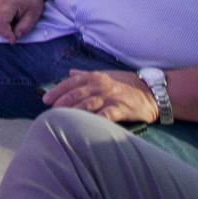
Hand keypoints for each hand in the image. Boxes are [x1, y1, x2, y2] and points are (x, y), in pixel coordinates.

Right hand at [0, 0, 46, 41]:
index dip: (6, 34)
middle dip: (2, 32)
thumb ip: (24, 27)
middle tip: (13, 32)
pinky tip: (3, 22)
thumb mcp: (33, 15)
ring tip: (10, 27)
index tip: (14, 40)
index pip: (1, 23)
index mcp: (7, 3)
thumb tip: (15, 36)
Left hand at [42, 70, 158, 123]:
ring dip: (73, 111)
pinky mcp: (121, 108)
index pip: (71, 83)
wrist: (152, 92)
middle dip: (61, 103)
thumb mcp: (105, 75)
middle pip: (76, 94)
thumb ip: (86, 75)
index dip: (57, 91)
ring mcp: (111, 97)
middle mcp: (100, 85)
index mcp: (95, 77)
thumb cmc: (127, 84)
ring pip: (87, 104)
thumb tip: (69, 72)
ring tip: (61, 119)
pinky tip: (86, 126)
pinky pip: (106, 115)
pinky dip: (95, 120)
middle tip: (50, 112)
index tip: (46, 100)